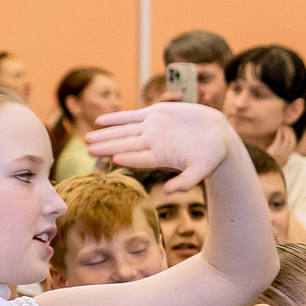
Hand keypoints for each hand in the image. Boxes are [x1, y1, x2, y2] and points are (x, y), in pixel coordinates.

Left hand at [81, 103, 239, 193]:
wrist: (217, 133)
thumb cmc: (213, 154)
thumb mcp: (202, 169)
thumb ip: (186, 181)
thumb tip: (169, 193)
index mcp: (162, 157)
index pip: (141, 159)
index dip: (129, 158)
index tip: (114, 159)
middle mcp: (153, 143)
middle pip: (125, 145)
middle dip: (106, 147)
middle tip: (87, 150)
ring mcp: (152, 128)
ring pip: (123, 131)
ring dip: (105, 135)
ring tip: (88, 139)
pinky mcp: (155, 113)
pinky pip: (130, 116)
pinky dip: (116, 118)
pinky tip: (101, 121)